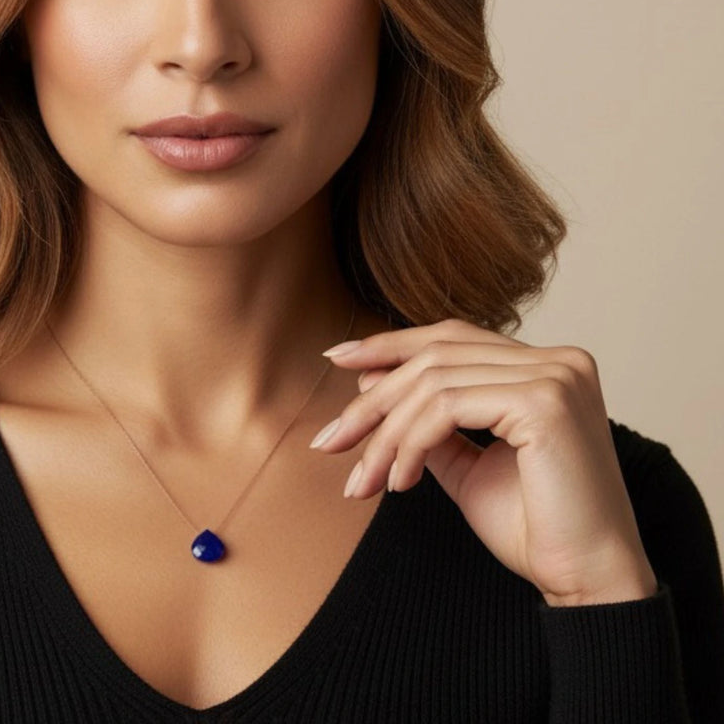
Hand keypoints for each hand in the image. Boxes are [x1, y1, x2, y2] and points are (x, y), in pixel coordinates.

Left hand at [309, 317, 658, 606]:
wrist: (589, 582)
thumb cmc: (535, 528)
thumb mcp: (467, 463)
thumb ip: (429, 420)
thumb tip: (370, 380)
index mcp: (546, 366)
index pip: (452, 337)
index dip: (390, 344)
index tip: (337, 359)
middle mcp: (557, 360)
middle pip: (435, 356)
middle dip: (372, 400)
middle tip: (330, 441)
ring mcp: (555, 376)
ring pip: (433, 383)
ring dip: (385, 434)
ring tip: (364, 480)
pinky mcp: (544, 401)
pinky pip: (446, 408)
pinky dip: (409, 444)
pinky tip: (399, 482)